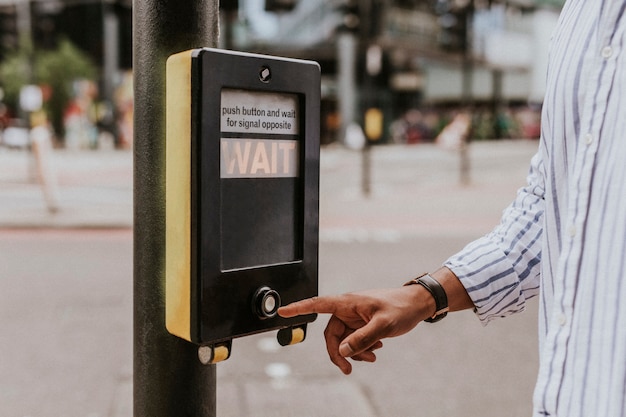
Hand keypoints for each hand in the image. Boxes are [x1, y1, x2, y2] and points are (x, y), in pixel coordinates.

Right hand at [278, 286, 434, 374]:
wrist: (417, 305)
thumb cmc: (401, 307)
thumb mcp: (383, 325)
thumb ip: (362, 338)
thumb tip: (343, 351)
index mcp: (348, 302)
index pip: (318, 304)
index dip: (299, 308)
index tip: (282, 311)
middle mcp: (348, 309)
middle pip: (331, 334)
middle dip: (339, 352)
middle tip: (348, 368)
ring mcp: (354, 317)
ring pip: (343, 340)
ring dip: (354, 351)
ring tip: (373, 355)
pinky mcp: (362, 324)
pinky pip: (353, 340)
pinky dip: (362, 348)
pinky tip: (376, 350)